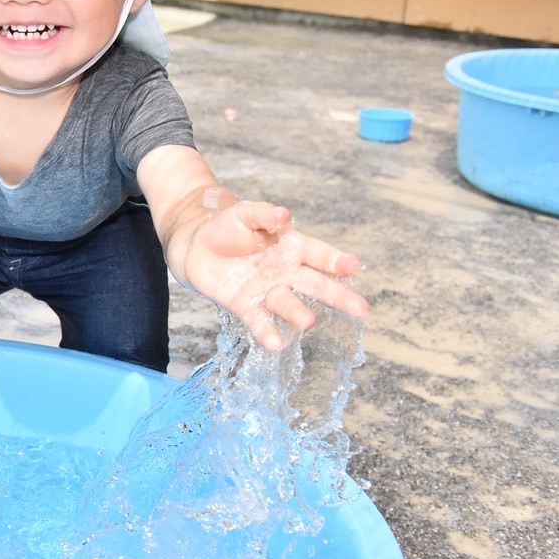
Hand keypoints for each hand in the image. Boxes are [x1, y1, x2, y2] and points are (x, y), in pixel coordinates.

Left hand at [185, 200, 369, 350]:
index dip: (336, 260)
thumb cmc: (227, 226)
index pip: (319, 254)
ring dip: (297, 314)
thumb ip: (263, 215)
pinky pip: (258, 320)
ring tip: (307, 322)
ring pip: (287, 304)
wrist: (196, 244)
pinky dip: (267, 332)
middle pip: (315, 285)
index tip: (354, 266)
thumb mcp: (245, 214)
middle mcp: (284, 272)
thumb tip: (284, 214)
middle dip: (338, 296)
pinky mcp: (244, 306)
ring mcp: (266, 291)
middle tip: (361, 310)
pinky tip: (276, 344)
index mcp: (291, 247)